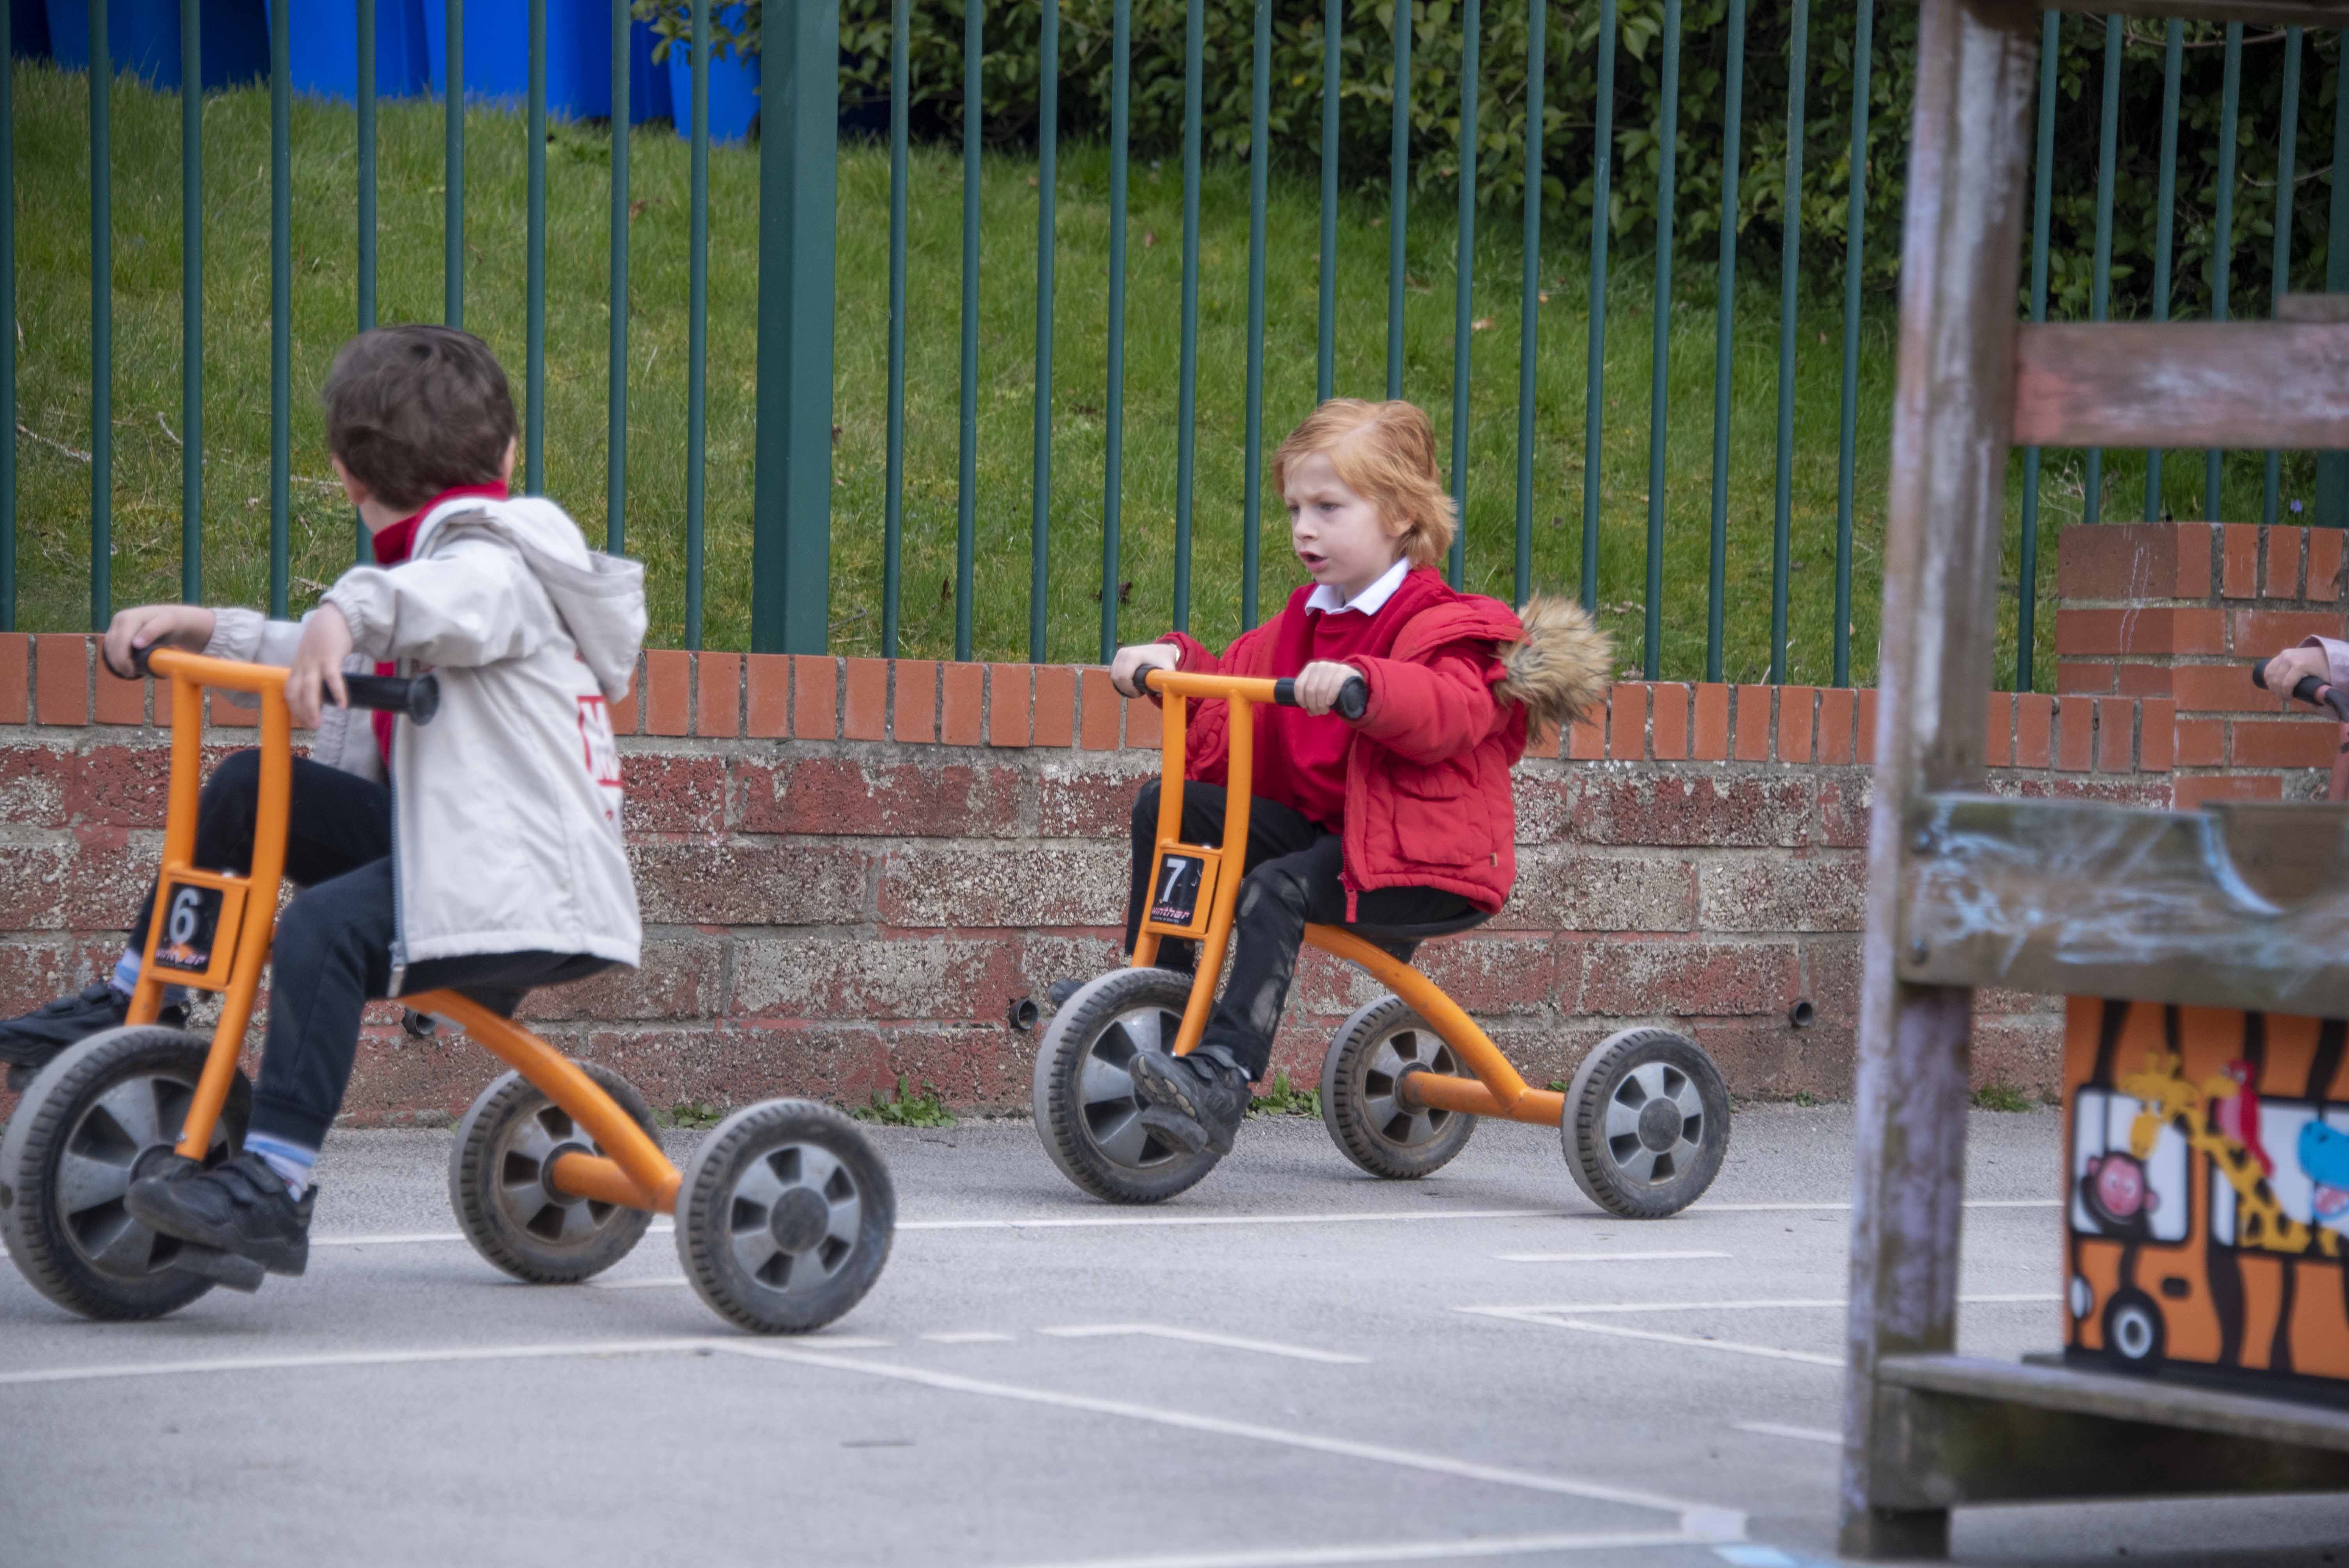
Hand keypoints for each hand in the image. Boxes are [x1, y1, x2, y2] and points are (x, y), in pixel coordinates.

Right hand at [101, 604, 214, 679]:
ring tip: (129, 672)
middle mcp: (120, 619)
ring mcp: (116, 625)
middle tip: (131, 674)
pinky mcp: (116, 631)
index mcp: (129, 618)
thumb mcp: (168, 623)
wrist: (170, 616)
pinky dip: (115, 657)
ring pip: (109, 647)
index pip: (121, 642)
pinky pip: (110, 647)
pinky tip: (125, 666)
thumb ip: (152, 631)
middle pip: (112, 645)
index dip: (123, 659)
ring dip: (115, 661)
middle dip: (119, 662)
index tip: (132, 672)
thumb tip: (136, 644)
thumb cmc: (171, 621)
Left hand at [285, 605, 354, 729]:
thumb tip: (317, 690)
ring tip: (318, 723)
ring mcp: (315, 661)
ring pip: (309, 688)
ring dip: (312, 708)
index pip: (289, 691)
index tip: (304, 720)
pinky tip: (343, 705)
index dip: (294, 707)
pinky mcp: (330, 657)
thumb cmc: (324, 639)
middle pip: (295, 692)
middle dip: (300, 712)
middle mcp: (303, 666)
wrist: (333, 617)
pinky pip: (332, 678)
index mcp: (298, 667)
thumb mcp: (312, 656)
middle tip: (311, 727)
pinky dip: (337, 692)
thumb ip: (311, 671)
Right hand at [1110, 642, 1178, 698]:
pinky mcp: (1118, 655)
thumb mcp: (1168, 670)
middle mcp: (1125, 652)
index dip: (1129, 689)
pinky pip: (1114, 671)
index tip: (1139, 694)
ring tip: (1134, 689)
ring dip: (1122, 685)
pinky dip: (1119, 680)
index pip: (1123, 676)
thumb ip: (1167, 681)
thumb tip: (1160, 694)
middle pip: (1117, 677)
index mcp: (1135, 655)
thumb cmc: (1164, 660)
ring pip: (1114, 675)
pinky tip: (1128, 683)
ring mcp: (1120, 653)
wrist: (1161, 649)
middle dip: (1125, 689)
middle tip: (1136, 693)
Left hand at [1294, 660, 1363, 717]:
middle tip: (1318, 712)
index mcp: (1310, 668)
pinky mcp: (1343, 670)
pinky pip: (1335, 685)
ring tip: (1324, 711)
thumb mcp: (1319, 688)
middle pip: (1310, 689)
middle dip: (1313, 705)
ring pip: (1321, 689)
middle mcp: (1319, 665)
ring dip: (1322, 704)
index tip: (1305, 707)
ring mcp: (1332, 666)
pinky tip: (1330, 703)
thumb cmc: (1331, 685)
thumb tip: (1309, 712)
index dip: (1300, 698)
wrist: (1351, 677)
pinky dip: (1331, 696)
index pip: (1299, 685)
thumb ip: (1312, 698)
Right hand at [2263, 644, 2330, 700]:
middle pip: (2276, 680)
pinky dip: (2268, 677)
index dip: (2285, 695)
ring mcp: (2284, 655)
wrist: (2323, 652)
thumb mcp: (2323, 680)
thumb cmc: (2324, 668)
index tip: (2288, 701)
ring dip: (2271, 686)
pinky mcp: (2282, 654)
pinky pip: (2269, 667)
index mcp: (2300, 665)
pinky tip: (2271, 684)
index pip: (2286, 684)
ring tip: (2277, 692)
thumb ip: (2319, 693)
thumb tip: (2315, 708)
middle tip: (2283, 698)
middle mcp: (2289, 659)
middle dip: (2278, 692)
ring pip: (2270, 674)